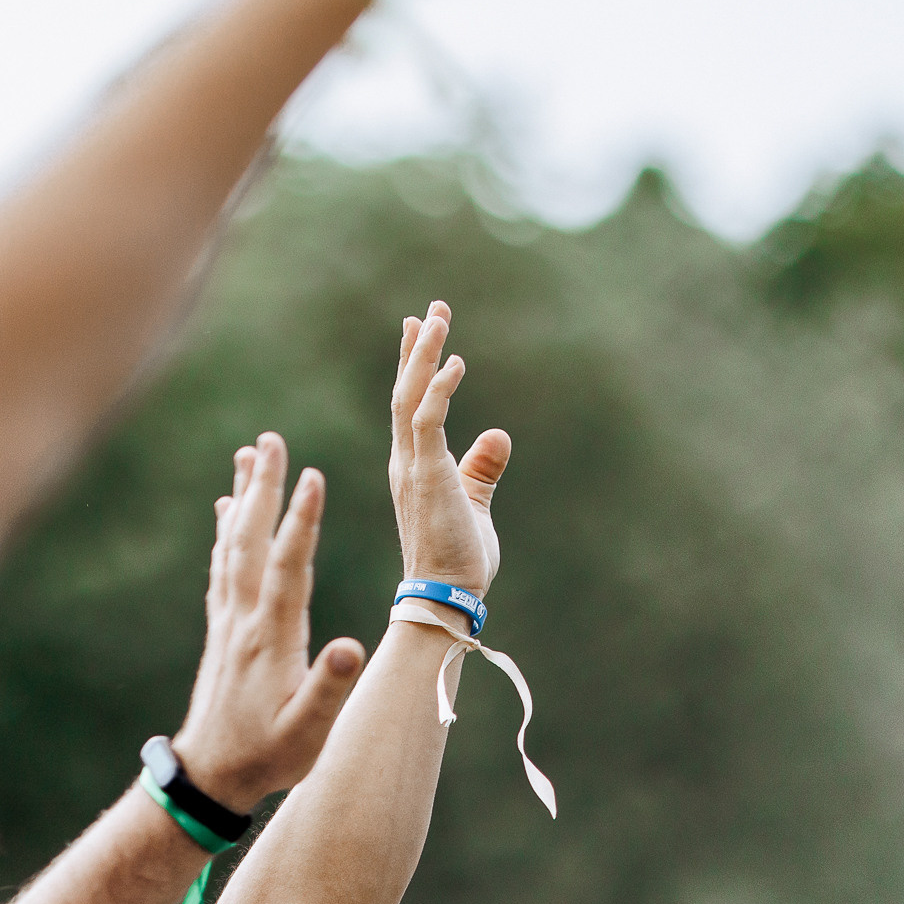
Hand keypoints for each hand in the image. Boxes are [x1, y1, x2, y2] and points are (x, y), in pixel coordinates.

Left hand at [171, 434, 367, 810]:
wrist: (210, 776)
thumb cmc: (268, 758)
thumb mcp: (308, 734)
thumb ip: (329, 690)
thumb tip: (351, 646)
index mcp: (271, 638)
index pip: (289, 568)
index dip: (302, 522)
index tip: (312, 474)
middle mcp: (244, 619)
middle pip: (253, 541)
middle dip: (264, 488)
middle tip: (270, 439)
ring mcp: (229, 621)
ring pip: (233, 546)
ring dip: (244, 497)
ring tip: (249, 454)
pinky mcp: (223, 629)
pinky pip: (222, 567)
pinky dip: (226, 531)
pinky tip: (226, 509)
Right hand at [389, 300, 511, 595]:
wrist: (445, 594)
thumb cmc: (459, 558)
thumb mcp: (474, 504)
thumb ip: (482, 469)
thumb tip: (499, 434)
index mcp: (413, 465)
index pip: (409, 405)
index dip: (414, 365)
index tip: (418, 328)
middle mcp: (405, 459)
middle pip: (405, 391)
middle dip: (419, 348)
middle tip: (432, 309)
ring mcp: (411, 465)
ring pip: (410, 397)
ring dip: (424, 356)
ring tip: (438, 318)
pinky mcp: (426, 473)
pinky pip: (427, 421)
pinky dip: (438, 389)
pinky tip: (454, 363)